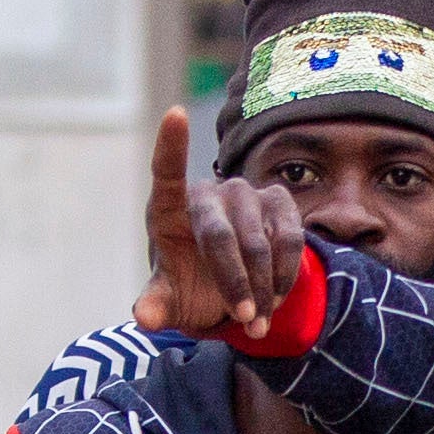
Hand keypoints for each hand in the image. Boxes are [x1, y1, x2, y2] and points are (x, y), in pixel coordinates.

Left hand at [133, 108, 309, 336]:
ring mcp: (245, 193)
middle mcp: (208, 193)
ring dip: (262, 288)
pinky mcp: (278, 201)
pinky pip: (289, 238)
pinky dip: (285, 275)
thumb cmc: (189, 285)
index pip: (166, 172)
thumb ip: (155, 307)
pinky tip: (276, 298)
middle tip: (244, 319)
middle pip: (220, 234)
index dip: (171, 145)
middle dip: (234, 282)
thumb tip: (144, 318)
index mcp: (168, 210)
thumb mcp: (171, 301)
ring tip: (257, 319)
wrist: (233, 285)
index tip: (175, 114)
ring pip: (258, 242)